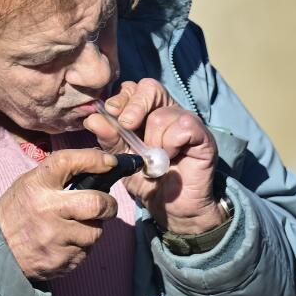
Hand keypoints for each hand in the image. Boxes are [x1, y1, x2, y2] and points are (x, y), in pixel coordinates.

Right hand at [0, 148, 120, 280]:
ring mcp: (54, 238)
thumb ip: (61, 174)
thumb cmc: (19, 210)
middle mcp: (46, 210)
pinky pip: (85, 251)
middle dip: (109, 205)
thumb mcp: (30, 183)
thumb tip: (101, 164)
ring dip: (93, 228)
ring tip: (77, 226)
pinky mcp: (60, 260)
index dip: (94, 160)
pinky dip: (81, 246)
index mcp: (37, 185)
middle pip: (96, 203)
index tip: (109, 164)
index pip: (70, 162)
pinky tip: (65, 243)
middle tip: (107, 206)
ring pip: (95, 231)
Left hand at [83, 79, 221, 235]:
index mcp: (146, 112)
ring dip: (151, 140)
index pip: (133, 88)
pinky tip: (170, 158)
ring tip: (153, 160)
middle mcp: (167, 111)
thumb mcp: (121, 159)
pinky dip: (171, 144)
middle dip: (134, 106)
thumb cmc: (147, 180)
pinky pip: (183, 127)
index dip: (120, 98)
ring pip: (162, 114)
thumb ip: (109, 139)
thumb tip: (93, 119)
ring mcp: (186, 121)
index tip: (111, 114)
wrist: (171, 208)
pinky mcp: (202, 135)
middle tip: (128, 126)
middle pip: (150, 87)